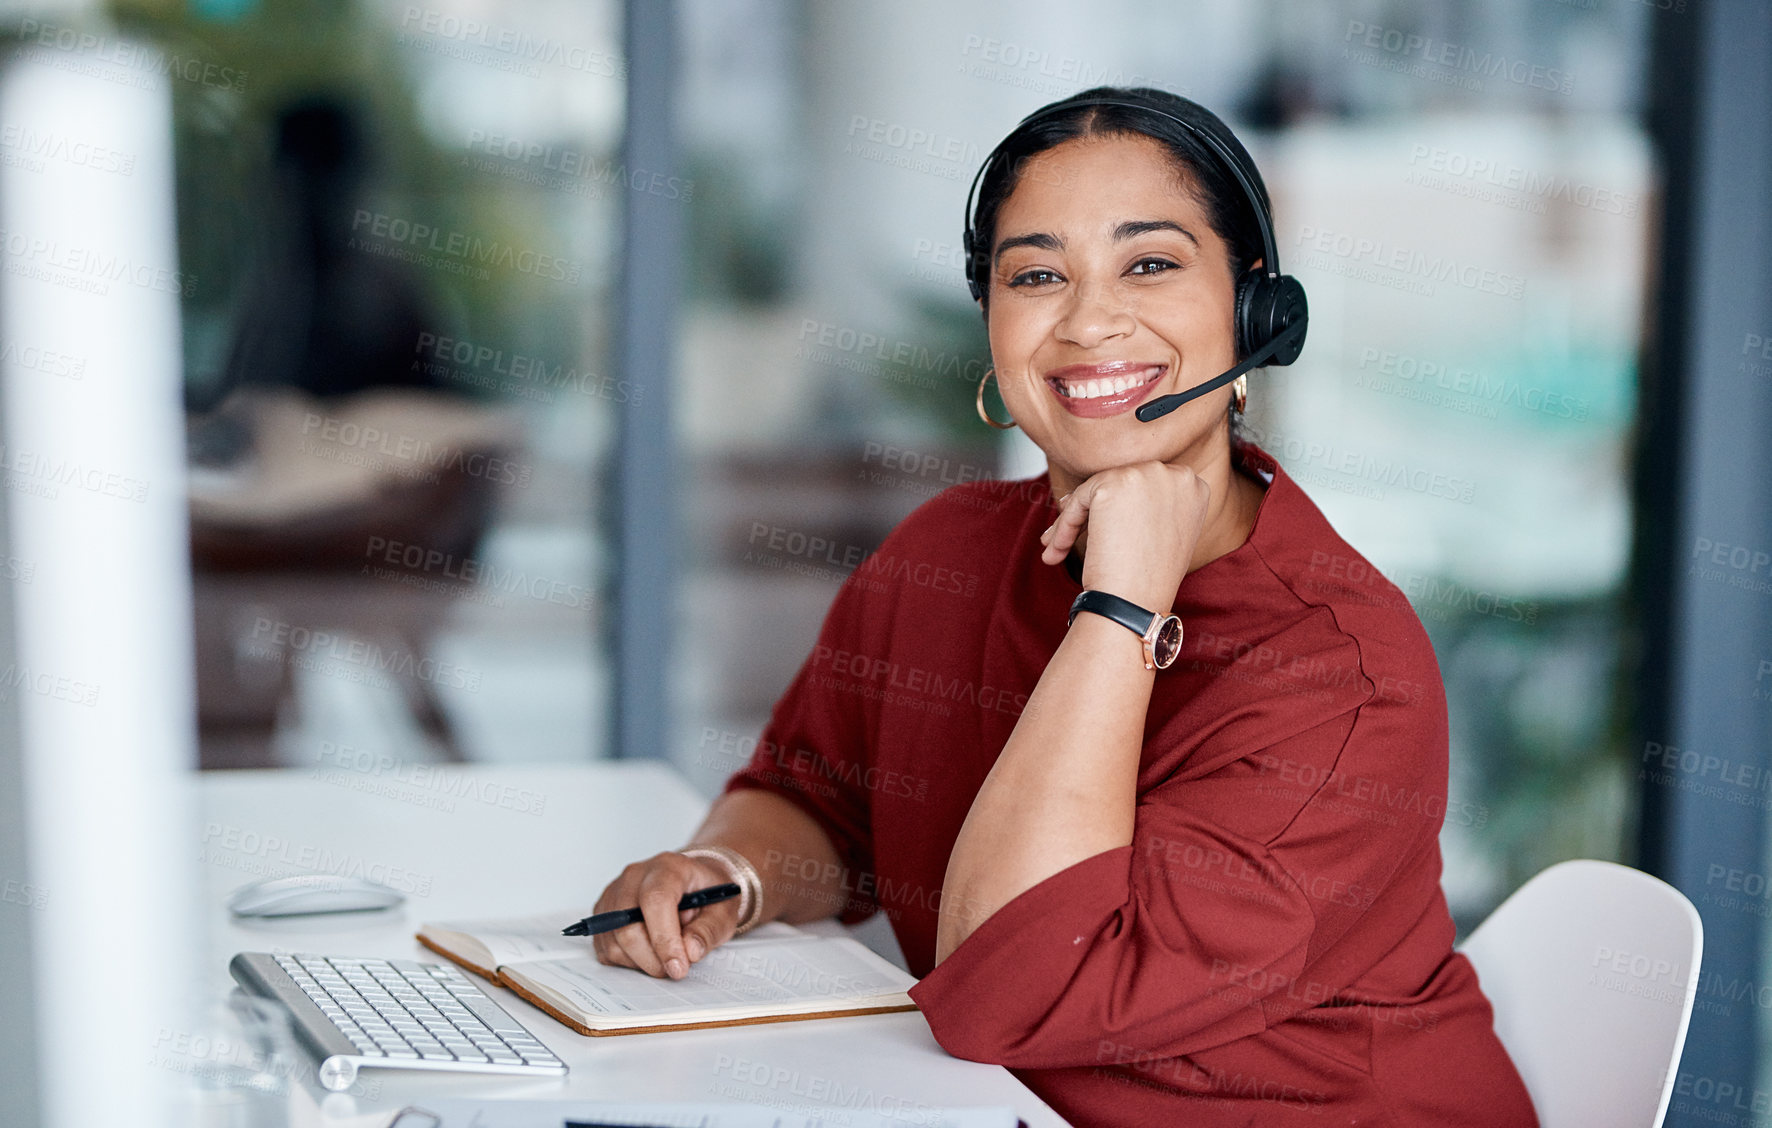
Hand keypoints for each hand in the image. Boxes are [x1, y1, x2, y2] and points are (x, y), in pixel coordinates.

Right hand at [589, 851, 744, 978]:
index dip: (664, 939)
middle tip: (677, 969)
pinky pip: (606, 948)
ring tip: (667, 951)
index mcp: (668, 867)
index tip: (678, 967)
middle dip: (654, 959)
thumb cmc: (707, 894)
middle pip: (628, 926)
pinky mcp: (603, 914)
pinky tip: (650, 949)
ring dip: (643, 961)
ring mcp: (614, 894)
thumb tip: (690, 952)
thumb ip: (709, 930)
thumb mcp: (724, 909)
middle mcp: (634, 877)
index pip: (655, 901)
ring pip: (614, 942)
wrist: (692, 883)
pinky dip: (629, 960)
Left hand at [1038, 460, 1211, 609]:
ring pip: (1096, 491)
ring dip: (1072, 522)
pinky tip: (1056, 552)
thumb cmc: (1149, 580)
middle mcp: (1175, 474)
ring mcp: (1145, 475)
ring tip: (1057, 549)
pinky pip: (1079, 500)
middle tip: (1068, 538)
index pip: (1146, 486)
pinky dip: (1064, 526)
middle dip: (1092, 512)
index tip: (1100, 531)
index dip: (1119, 509)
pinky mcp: (1113, 483)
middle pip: (1120, 483)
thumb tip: (1100, 495)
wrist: (1135, 603)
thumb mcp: (1165, 535)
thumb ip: (1148, 507)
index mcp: (1194, 486)